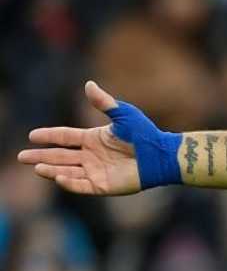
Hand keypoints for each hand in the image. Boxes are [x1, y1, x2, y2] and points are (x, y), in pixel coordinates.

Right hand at [18, 82, 141, 195]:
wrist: (161, 155)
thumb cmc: (144, 134)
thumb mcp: (123, 115)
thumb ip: (104, 102)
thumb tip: (88, 84)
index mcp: (93, 139)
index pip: (65, 137)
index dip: (49, 136)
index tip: (32, 136)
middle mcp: (91, 156)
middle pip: (60, 156)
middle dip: (41, 156)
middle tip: (22, 157)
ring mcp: (96, 171)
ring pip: (66, 171)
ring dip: (51, 169)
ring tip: (36, 167)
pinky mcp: (103, 186)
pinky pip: (81, 185)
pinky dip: (69, 182)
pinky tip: (57, 176)